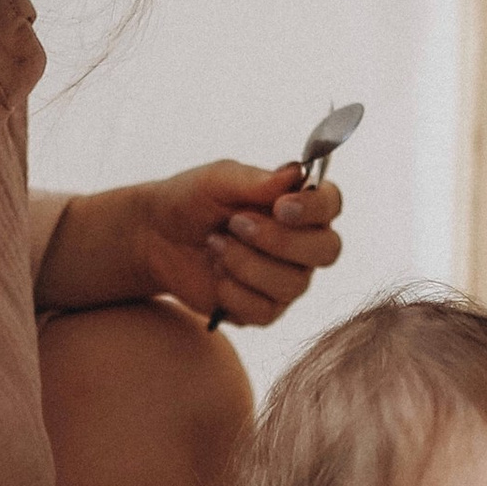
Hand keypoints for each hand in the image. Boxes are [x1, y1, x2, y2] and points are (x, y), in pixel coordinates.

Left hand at [136, 161, 345, 327]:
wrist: (156, 238)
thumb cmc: (191, 201)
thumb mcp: (216, 180)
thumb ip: (254, 179)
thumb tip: (295, 175)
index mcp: (298, 205)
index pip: (331, 205)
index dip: (314, 208)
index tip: (280, 207)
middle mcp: (302, 244)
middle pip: (327, 250)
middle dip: (280, 241)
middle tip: (235, 224)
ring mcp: (287, 280)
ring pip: (293, 284)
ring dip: (247, 263)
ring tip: (216, 244)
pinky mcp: (264, 310)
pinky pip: (265, 310)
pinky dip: (233, 291)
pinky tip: (216, 274)